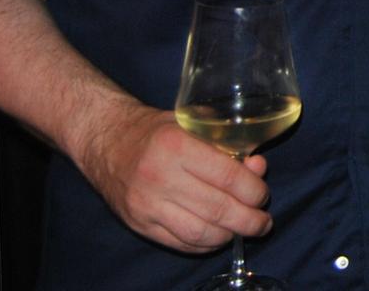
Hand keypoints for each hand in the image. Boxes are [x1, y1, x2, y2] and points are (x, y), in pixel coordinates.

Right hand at [77, 103, 273, 252]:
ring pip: (201, 233)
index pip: (227, 177)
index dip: (253, 190)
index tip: (263, 194)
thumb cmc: (155, 130)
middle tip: (263, 221)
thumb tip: (257, 167)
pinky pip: (180, 244)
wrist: (106, 140)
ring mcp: (147, 205)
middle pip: (218, 209)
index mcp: (176, 146)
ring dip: (230, 235)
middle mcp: (160, 177)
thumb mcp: (191, 122)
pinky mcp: (139, 224)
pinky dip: (206, 245)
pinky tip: (219, 236)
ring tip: (245, 230)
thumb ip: (226, 143)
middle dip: (249, 220)